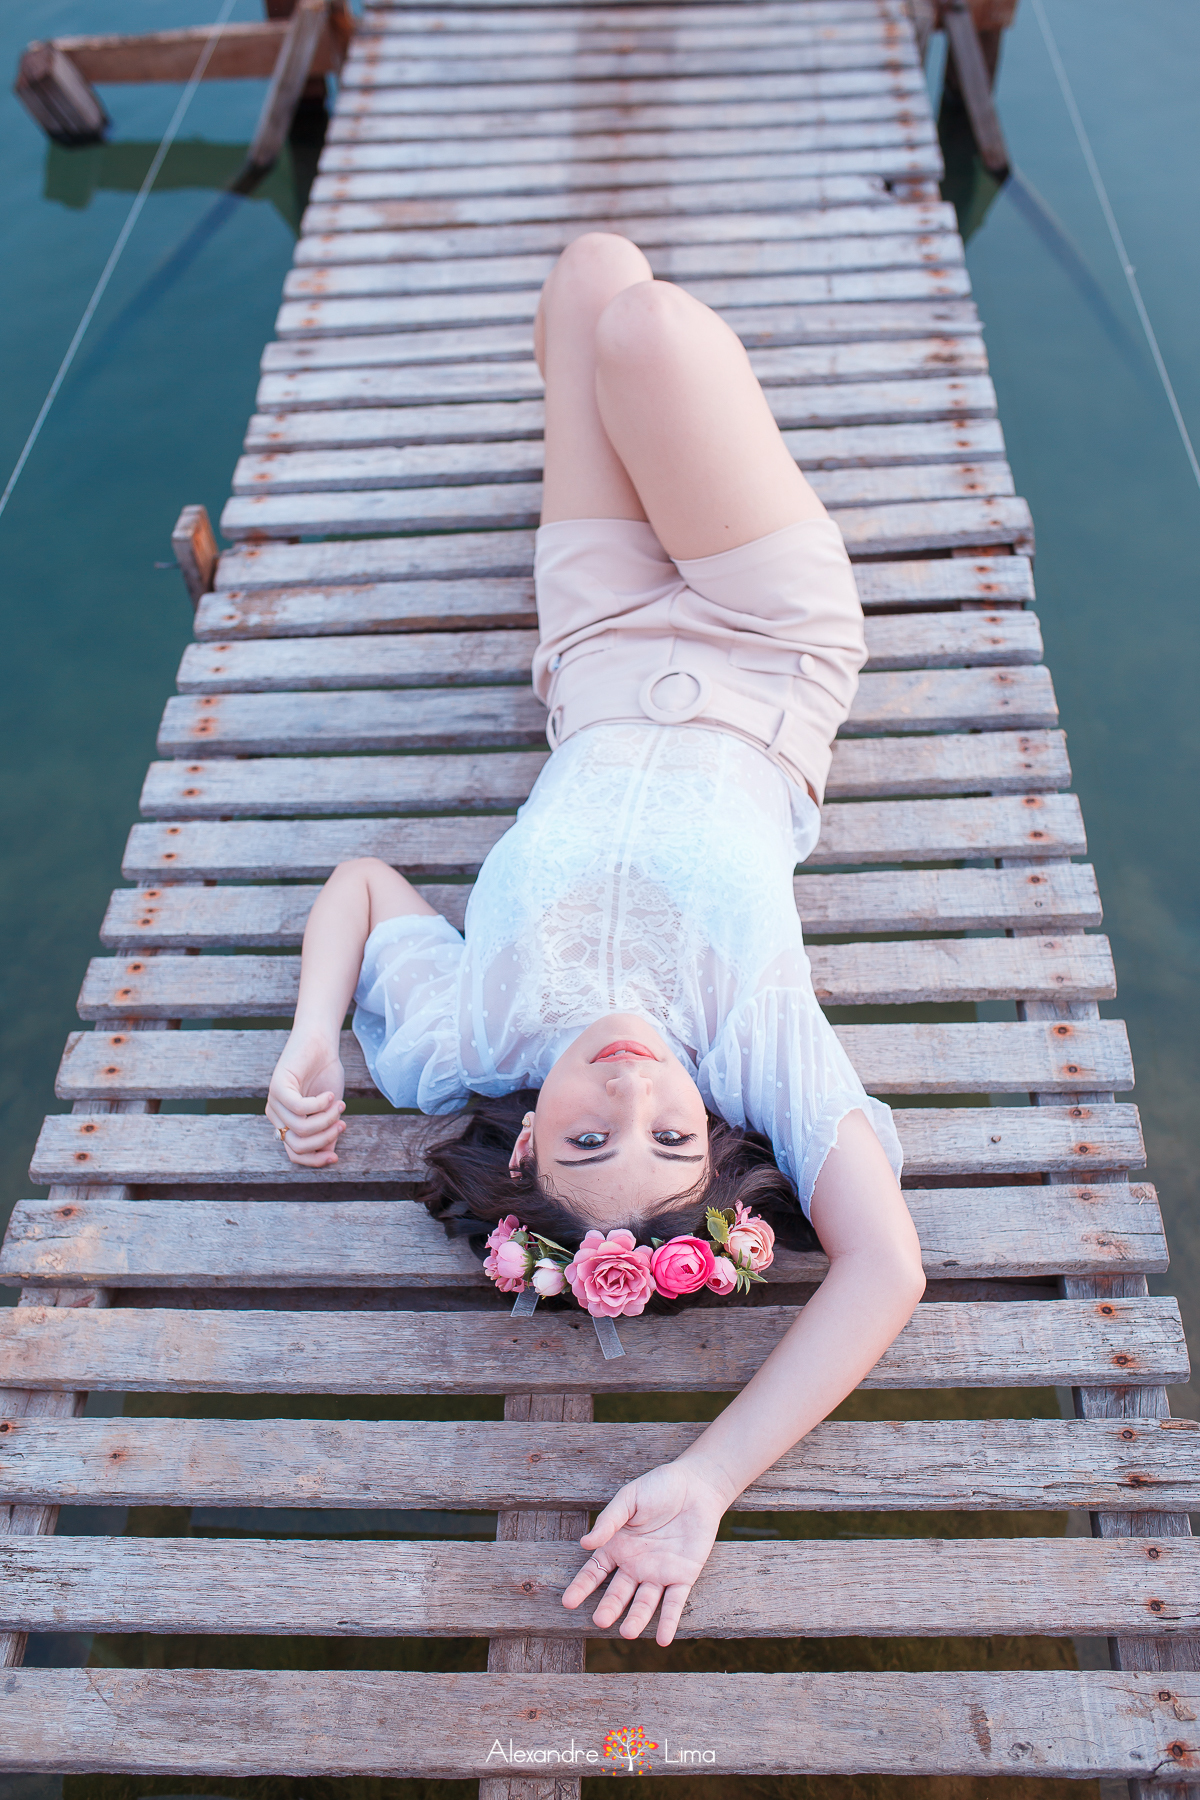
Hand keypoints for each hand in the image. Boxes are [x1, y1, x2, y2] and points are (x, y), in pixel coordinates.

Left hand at [265, 1032, 345, 1165]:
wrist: (320, 1041)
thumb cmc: (325, 1073)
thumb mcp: (329, 1109)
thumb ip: (326, 1131)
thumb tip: (328, 1156)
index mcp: (286, 1123)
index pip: (295, 1154)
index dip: (315, 1160)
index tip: (336, 1157)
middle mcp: (276, 1115)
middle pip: (298, 1145)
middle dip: (324, 1138)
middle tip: (342, 1124)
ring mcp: (274, 1101)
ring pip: (300, 1128)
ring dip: (326, 1119)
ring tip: (339, 1105)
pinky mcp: (276, 1086)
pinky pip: (299, 1108)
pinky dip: (319, 1105)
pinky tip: (329, 1095)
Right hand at [561, 1457, 731, 1645]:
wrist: (696, 1486)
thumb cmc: (659, 1488)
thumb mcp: (629, 1499)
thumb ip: (609, 1521)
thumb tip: (585, 1543)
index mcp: (618, 1548)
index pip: (595, 1573)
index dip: (581, 1587)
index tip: (568, 1602)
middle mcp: (635, 1566)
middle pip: (618, 1593)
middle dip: (610, 1607)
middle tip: (601, 1620)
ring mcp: (659, 1573)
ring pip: (645, 1602)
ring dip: (637, 1618)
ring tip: (628, 1632)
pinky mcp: (683, 1577)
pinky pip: (674, 1602)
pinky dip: (669, 1620)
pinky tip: (664, 1638)